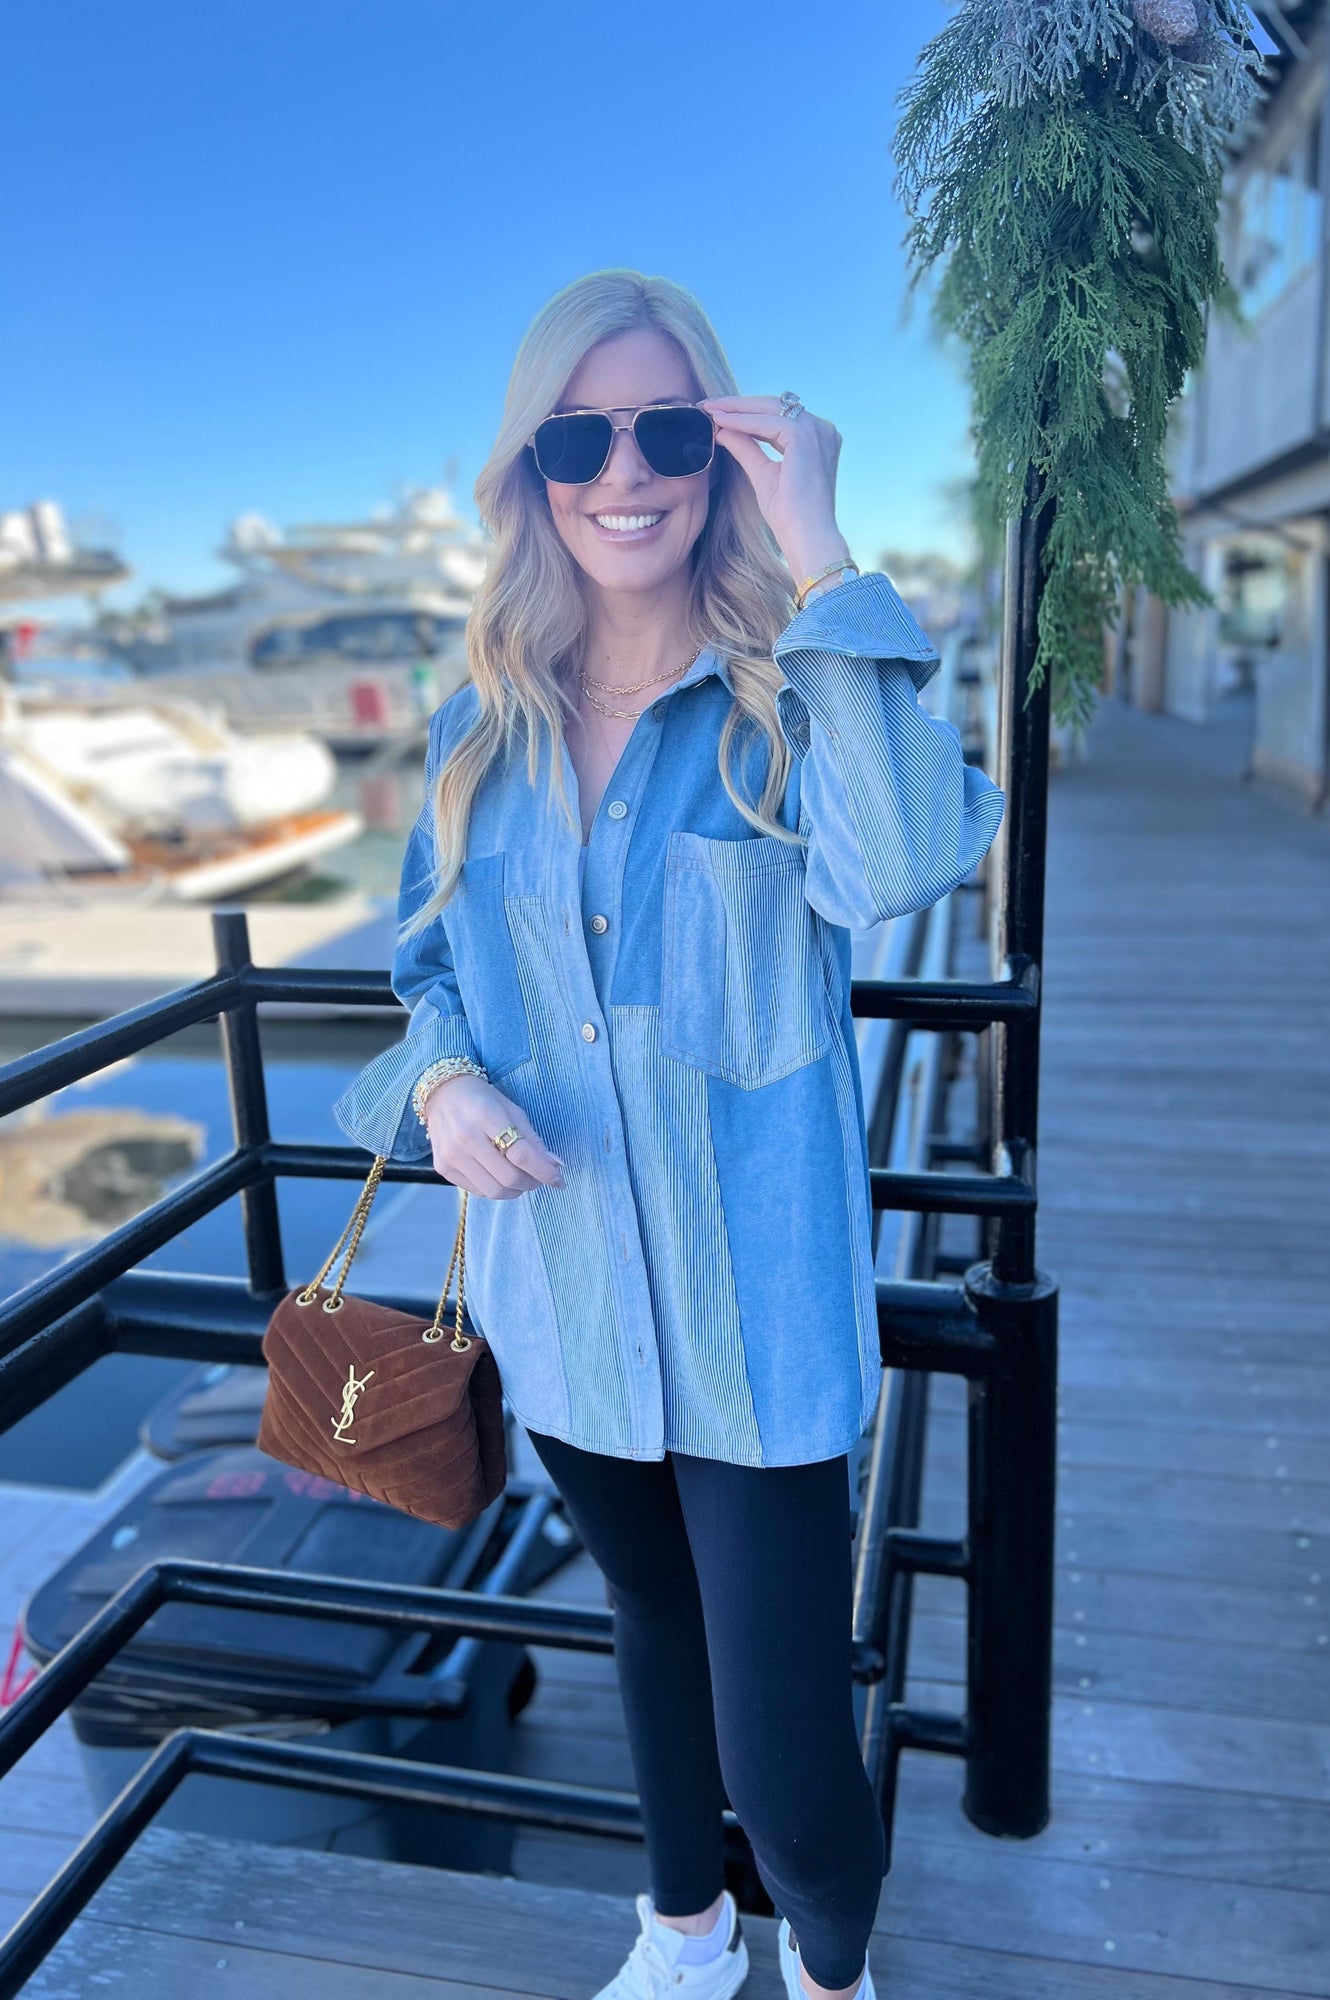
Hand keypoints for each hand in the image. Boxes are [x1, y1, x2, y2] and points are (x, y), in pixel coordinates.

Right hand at [423, 1073, 565, 1198]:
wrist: (442, 1094)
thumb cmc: (482, 1099)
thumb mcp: (511, 1109)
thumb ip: (532, 1139)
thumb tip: (554, 1165)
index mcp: (486, 1116)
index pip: (521, 1154)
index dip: (544, 1171)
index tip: (559, 1180)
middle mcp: (465, 1138)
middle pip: (508, 1177)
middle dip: (531, 1183)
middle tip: (539, 1178)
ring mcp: (451, 1155)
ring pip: (493, 1190)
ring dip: (515, 1190)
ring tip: (520, 1179)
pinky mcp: (443, 1167)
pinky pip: (477, 1191)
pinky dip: (495, 1188)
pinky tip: (498, 1175)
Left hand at [696, 395, 850, 582]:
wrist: (806, 534)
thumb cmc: (790, 515)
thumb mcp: (763, 474)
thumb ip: (747, 449)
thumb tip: (723, 430)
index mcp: (816, 439)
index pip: (777, 417)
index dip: (746, 414)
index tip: (719, 413)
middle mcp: (821, 429)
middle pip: (773, 406)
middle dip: (738, 404)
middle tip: (708, 404)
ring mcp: (817, 430)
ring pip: (769, 408)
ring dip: (737, 408)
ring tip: (710, 409)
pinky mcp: (805, 435)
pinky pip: (766, 422)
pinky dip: (741, 421)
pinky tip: (720, 421)